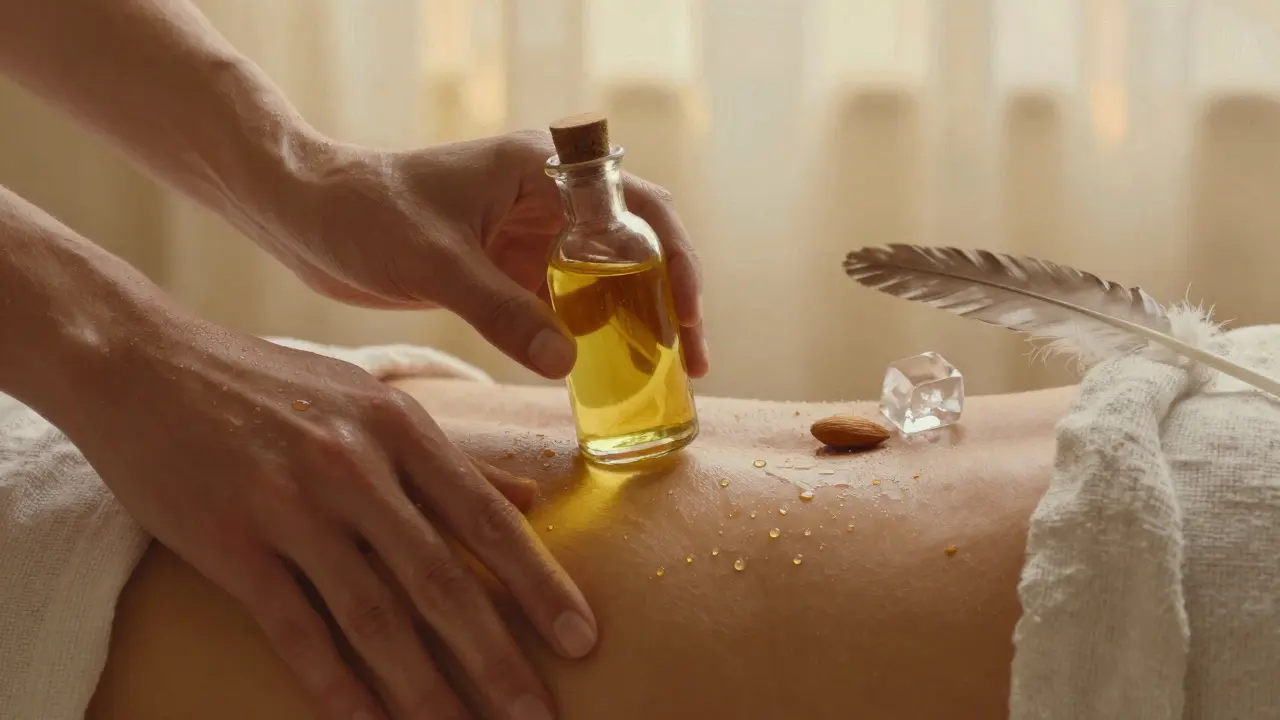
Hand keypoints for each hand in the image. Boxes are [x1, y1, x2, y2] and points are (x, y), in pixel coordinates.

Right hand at [75, 312, 593, 719]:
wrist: (144, 364)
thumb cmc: (270, 384)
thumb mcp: (372, 399)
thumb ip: (450, 457)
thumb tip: (529, 498)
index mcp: (399, 427)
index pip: (486, 519)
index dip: (538, 584)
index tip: (582, 638)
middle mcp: (354, 466)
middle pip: (439, 579)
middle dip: (496, 656)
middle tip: (538, 715)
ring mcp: (289, 505)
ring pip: (373, 614)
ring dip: (425, 687)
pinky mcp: (228, 541)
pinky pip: (294, 628)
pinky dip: (335, 685)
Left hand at [261, 130, 708, 379]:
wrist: (302, 216)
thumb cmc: (362, 212)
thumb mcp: (436, 262)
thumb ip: (500, 312)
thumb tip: (569, 366)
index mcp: (542, 170)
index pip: (637, 206)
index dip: (675, 259)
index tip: (687, 314)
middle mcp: (546, 201)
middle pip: (632, 248)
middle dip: (666, 301)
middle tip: (689, 360)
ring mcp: (526, 238)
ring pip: (600, 283)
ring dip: (629, 326)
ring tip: (659, 378)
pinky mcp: (501, 271)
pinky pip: (559, 308)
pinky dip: (582, 340)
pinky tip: (599, 379)